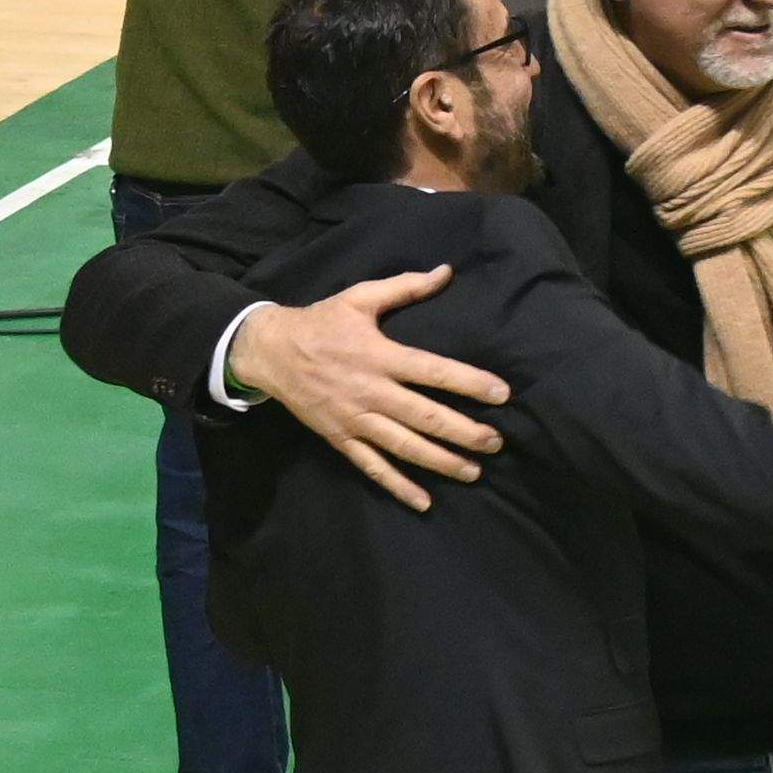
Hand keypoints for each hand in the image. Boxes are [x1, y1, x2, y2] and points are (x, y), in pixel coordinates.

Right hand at [228, 269, 506, 507]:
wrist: (270, 352)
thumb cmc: (321, 322)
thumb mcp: (360, 297)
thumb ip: (405, 287)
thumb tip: (445, 272)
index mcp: (380, 355)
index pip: (433, 371)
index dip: (469, 383)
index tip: (502, 394)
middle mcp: (371, 391)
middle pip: (425, 417)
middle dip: (464, 432)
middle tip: (496, 442)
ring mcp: (355, 419)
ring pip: (404, 447)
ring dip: (440, 461)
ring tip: (473, 471)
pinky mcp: (340, 438)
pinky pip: (372, 467)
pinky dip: (397, 485)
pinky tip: (424, 501)